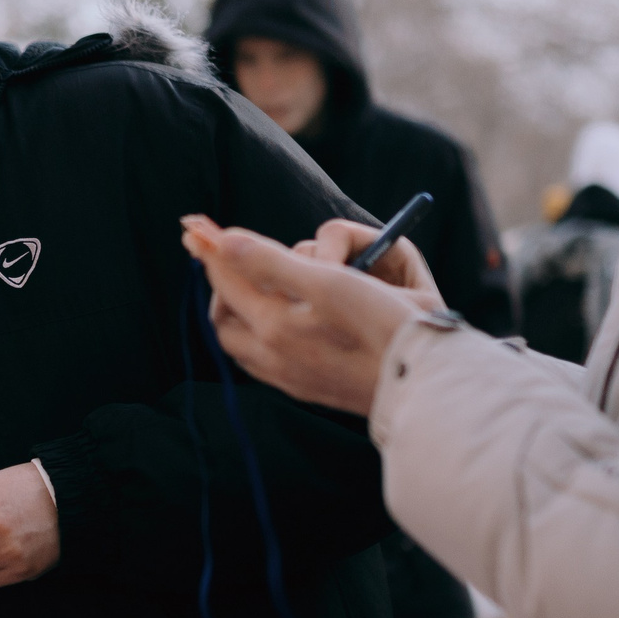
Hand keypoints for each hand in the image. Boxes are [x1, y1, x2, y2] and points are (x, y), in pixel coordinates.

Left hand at [182, 215, 426, 415]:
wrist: (421, 384)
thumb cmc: (384, 325)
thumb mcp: (330, 282)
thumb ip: (271, 262)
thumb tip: (221, 241)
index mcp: (273, 327)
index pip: (227, 279)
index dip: (212, 249)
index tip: (197, 227)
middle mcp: (272, 357)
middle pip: (224, 315)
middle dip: (224, 283)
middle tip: (235, 259)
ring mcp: (288, 378)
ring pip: (242, 341)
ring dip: (241, 310)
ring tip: (258, 286)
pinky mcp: (306, 390)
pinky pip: (263, 361)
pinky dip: (260, 334)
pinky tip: (279, 322)